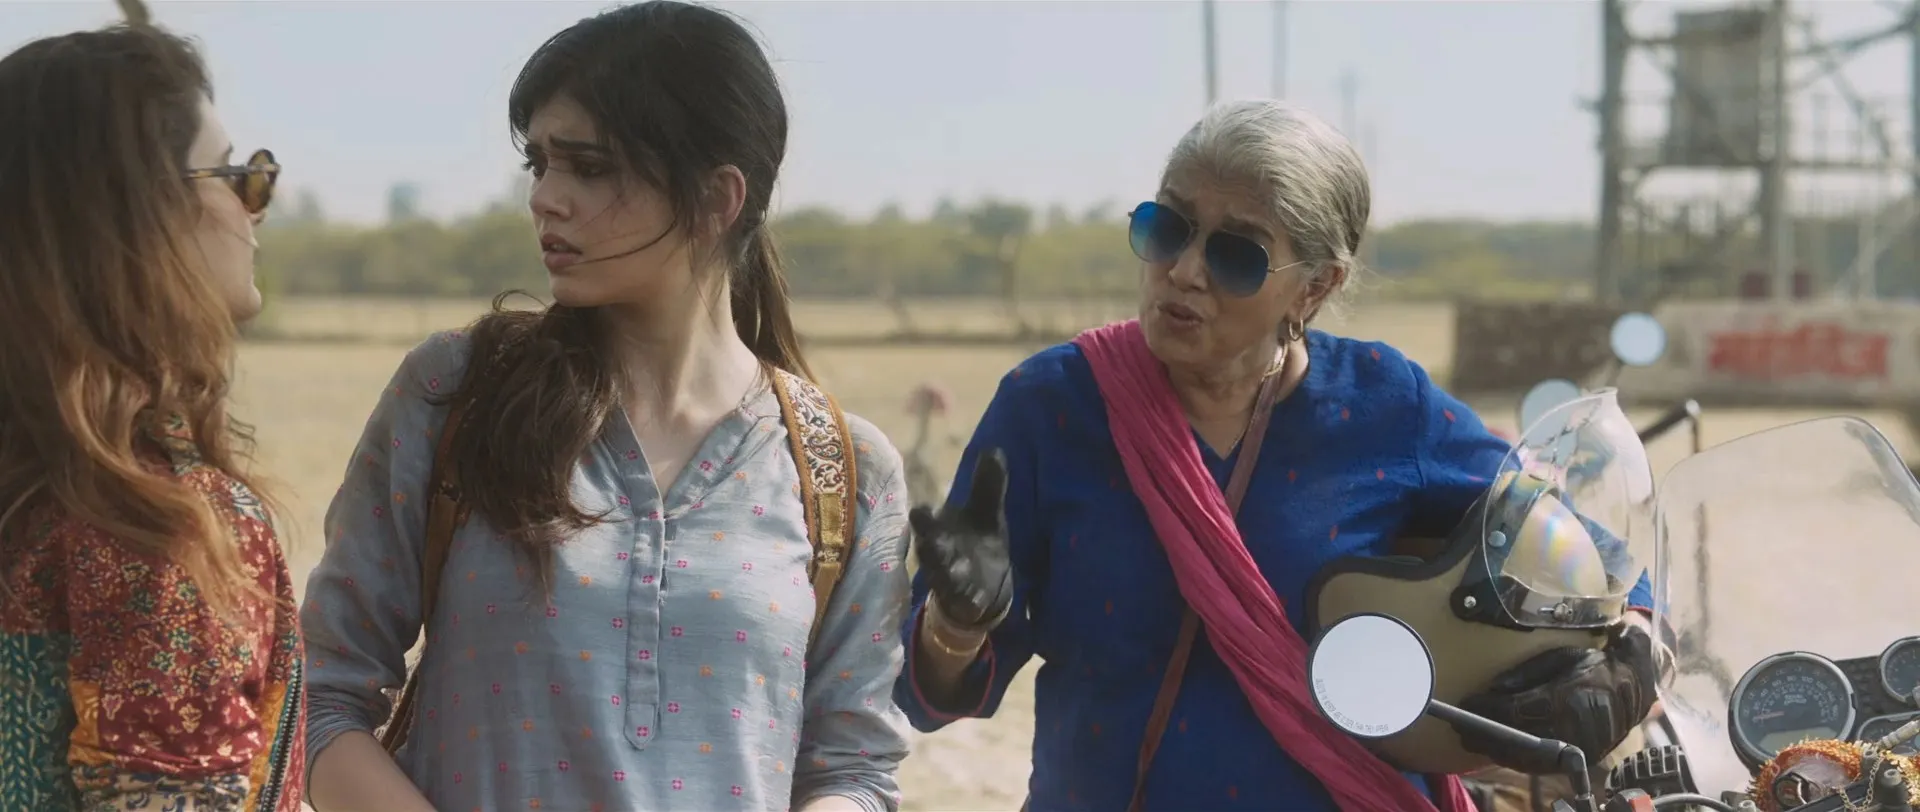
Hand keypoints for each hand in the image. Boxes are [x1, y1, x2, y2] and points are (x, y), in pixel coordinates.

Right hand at [908, 449, 1013, 632]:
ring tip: (954, 569)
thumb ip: (988, 484)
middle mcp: (938, 552)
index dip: (923, 518)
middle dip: (930, 545)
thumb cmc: (977, 538)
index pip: (925, 520)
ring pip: (942, 575)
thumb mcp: (986, 511)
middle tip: (930, 541)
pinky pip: (963, 601)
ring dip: (946, 573)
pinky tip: (976, 602)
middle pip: (928, 548)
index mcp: (940, 528)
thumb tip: (994, 448)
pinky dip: (968, 601)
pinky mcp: (965, 599)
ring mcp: (949, 578)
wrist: (985, 581)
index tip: (921, 511)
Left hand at [1453, 624, 1658, 772]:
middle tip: (1458, 726)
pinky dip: (1514, 758)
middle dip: (1483, 733)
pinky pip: (1541, 764)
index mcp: (1567, 699)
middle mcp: (1573, 728)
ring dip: (1494, 748)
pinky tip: (1495, 750)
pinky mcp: (1580, 759)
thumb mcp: (1562, 656)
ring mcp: (1578, 748)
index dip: (1488, 709)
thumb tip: (1493, 689)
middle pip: (1517, 737)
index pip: (1516, 710)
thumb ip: (1528, 674)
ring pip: (1527, 756)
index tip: (1466, 703)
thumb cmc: (1594, 665)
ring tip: (1468, 738)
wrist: (1636, 687)